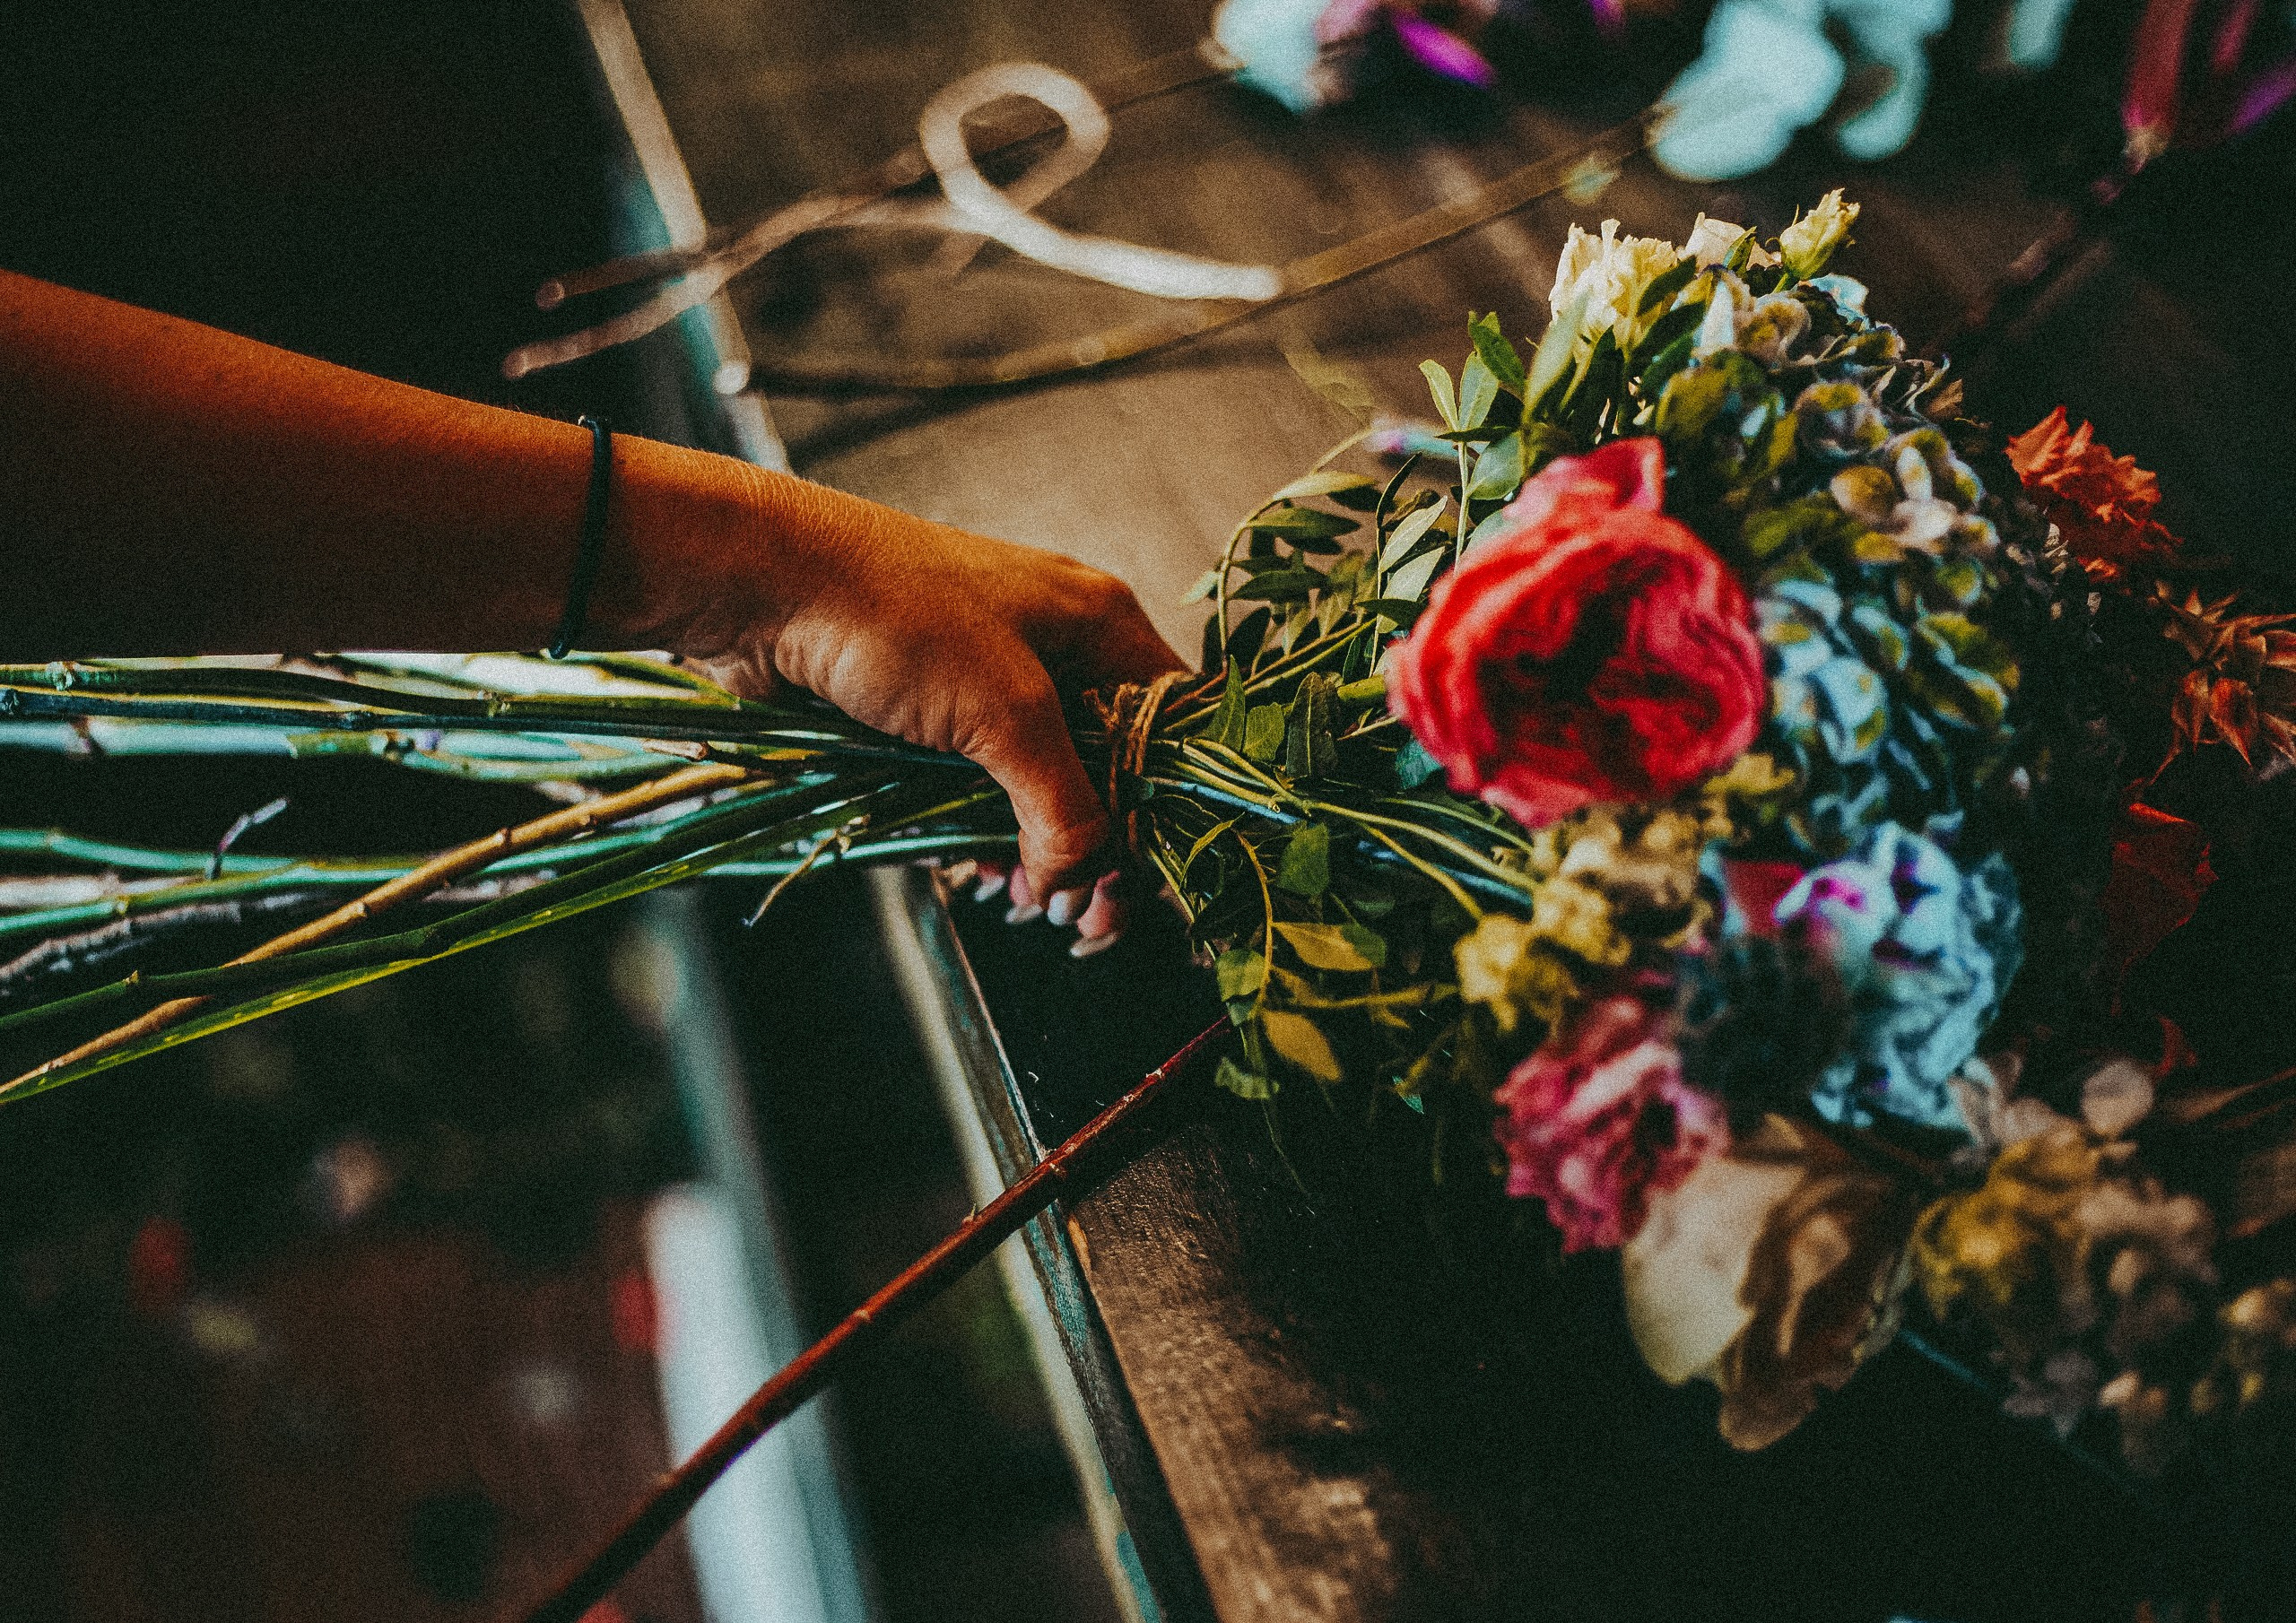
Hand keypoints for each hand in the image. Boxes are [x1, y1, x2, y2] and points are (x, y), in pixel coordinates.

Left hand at [663, 476, 1185, 907]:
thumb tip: (1079, 879)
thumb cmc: (896, 615)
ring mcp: (986, 677)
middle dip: (1097, 844)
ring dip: (1033, 847)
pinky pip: (975, 783)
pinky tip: (971, 867)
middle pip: (1107, 765)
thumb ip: (1063, 804)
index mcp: (1097, 623)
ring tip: (1020, 897)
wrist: (762, 582)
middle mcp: (1053, 646)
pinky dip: (979, 829)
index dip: (1168, 807)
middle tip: (1081, 916)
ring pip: (1037, 782)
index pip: (1173, 725)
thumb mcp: (1007, 713)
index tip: (1148, 880)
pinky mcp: (927, 708)